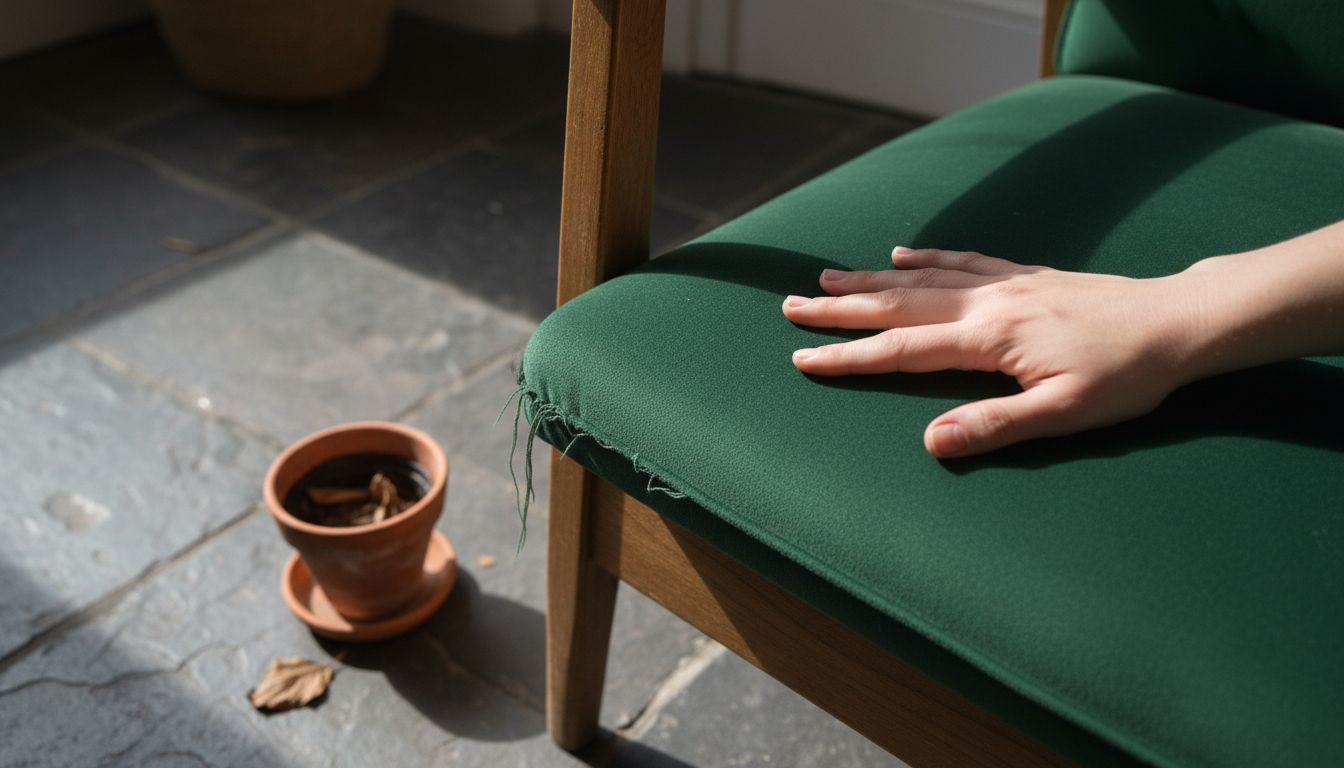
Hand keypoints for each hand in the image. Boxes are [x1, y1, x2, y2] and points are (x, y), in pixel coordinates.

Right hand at [782, 247, 1204, 457]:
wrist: (1178, 322)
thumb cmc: (1126, 377)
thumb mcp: (1064, 415)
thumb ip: (995, 426)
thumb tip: (932, 442)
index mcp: (989, 339)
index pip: (901, 349)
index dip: (848, 357)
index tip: (802, 358)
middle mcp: (987, 303)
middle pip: (898, 303)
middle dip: (840, 309)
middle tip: (791, 305)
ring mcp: (1005, 283)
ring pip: (922, 278)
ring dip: (869, 280)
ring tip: (826, 277)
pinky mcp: (1026, 275)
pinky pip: (963, 261)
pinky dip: (927, 257)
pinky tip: (902, 254)